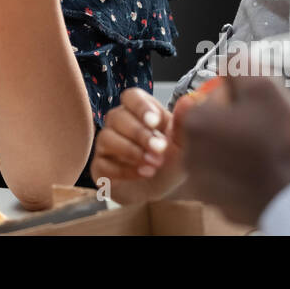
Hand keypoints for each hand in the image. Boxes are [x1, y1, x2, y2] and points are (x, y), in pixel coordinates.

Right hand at [91, 88, 180, 204]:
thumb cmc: (170, 161)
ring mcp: (107, 144)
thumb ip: (183, 123)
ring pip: (106, 137)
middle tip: (159, 149)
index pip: (131, 96)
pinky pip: (103, 163)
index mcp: (140, 111)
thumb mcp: (182, 145)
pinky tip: (143, 174)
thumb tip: (189, 100)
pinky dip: (124, 170)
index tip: (155, 122)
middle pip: (117, 116)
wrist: (163, 191)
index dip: (140, 107)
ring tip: (153, 166)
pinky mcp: (100, 166)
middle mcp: (119, 123)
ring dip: (131, 151)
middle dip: (139, 134)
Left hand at [177, 74, 289, 226]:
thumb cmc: (284, 145)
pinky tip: (266, 171)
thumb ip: (240, 64)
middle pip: (215, 125)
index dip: (239, 97)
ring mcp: (205, 185)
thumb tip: (230, 57)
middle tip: (267, 126)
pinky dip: (246, 174)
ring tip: (269, 150)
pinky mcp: (222, 205)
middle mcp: (191, 157)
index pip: (212, 96)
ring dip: (241, 147)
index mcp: (195, 125)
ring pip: (223, 152)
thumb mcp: (265, 87)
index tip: (258, 106)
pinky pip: (232, 179)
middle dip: (238, 122)